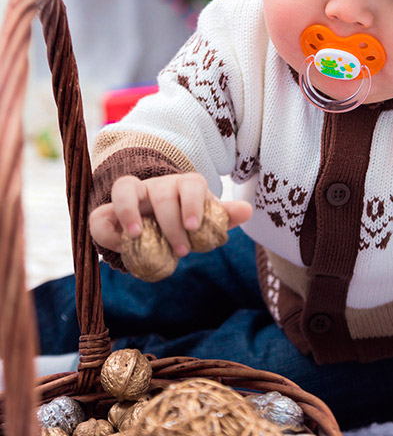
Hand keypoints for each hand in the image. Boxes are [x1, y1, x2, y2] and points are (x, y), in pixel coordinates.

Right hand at [89, 173, 252, 258]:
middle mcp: (159, 186)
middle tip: (182, 251)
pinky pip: (101, 213)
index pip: (192, 184)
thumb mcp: (205, 219)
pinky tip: (119, 245)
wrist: (157, 219)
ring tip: (136, 236)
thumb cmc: (186, 218)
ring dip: (129, 211)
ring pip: (126, 188)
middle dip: (171, 222)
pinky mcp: (110, 210)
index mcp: (186, 185)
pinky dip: (107, 228)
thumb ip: (223, 216)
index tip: (194, 228)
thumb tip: (248, 210)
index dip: (193, 204)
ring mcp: (133, 195)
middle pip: (163, 192)